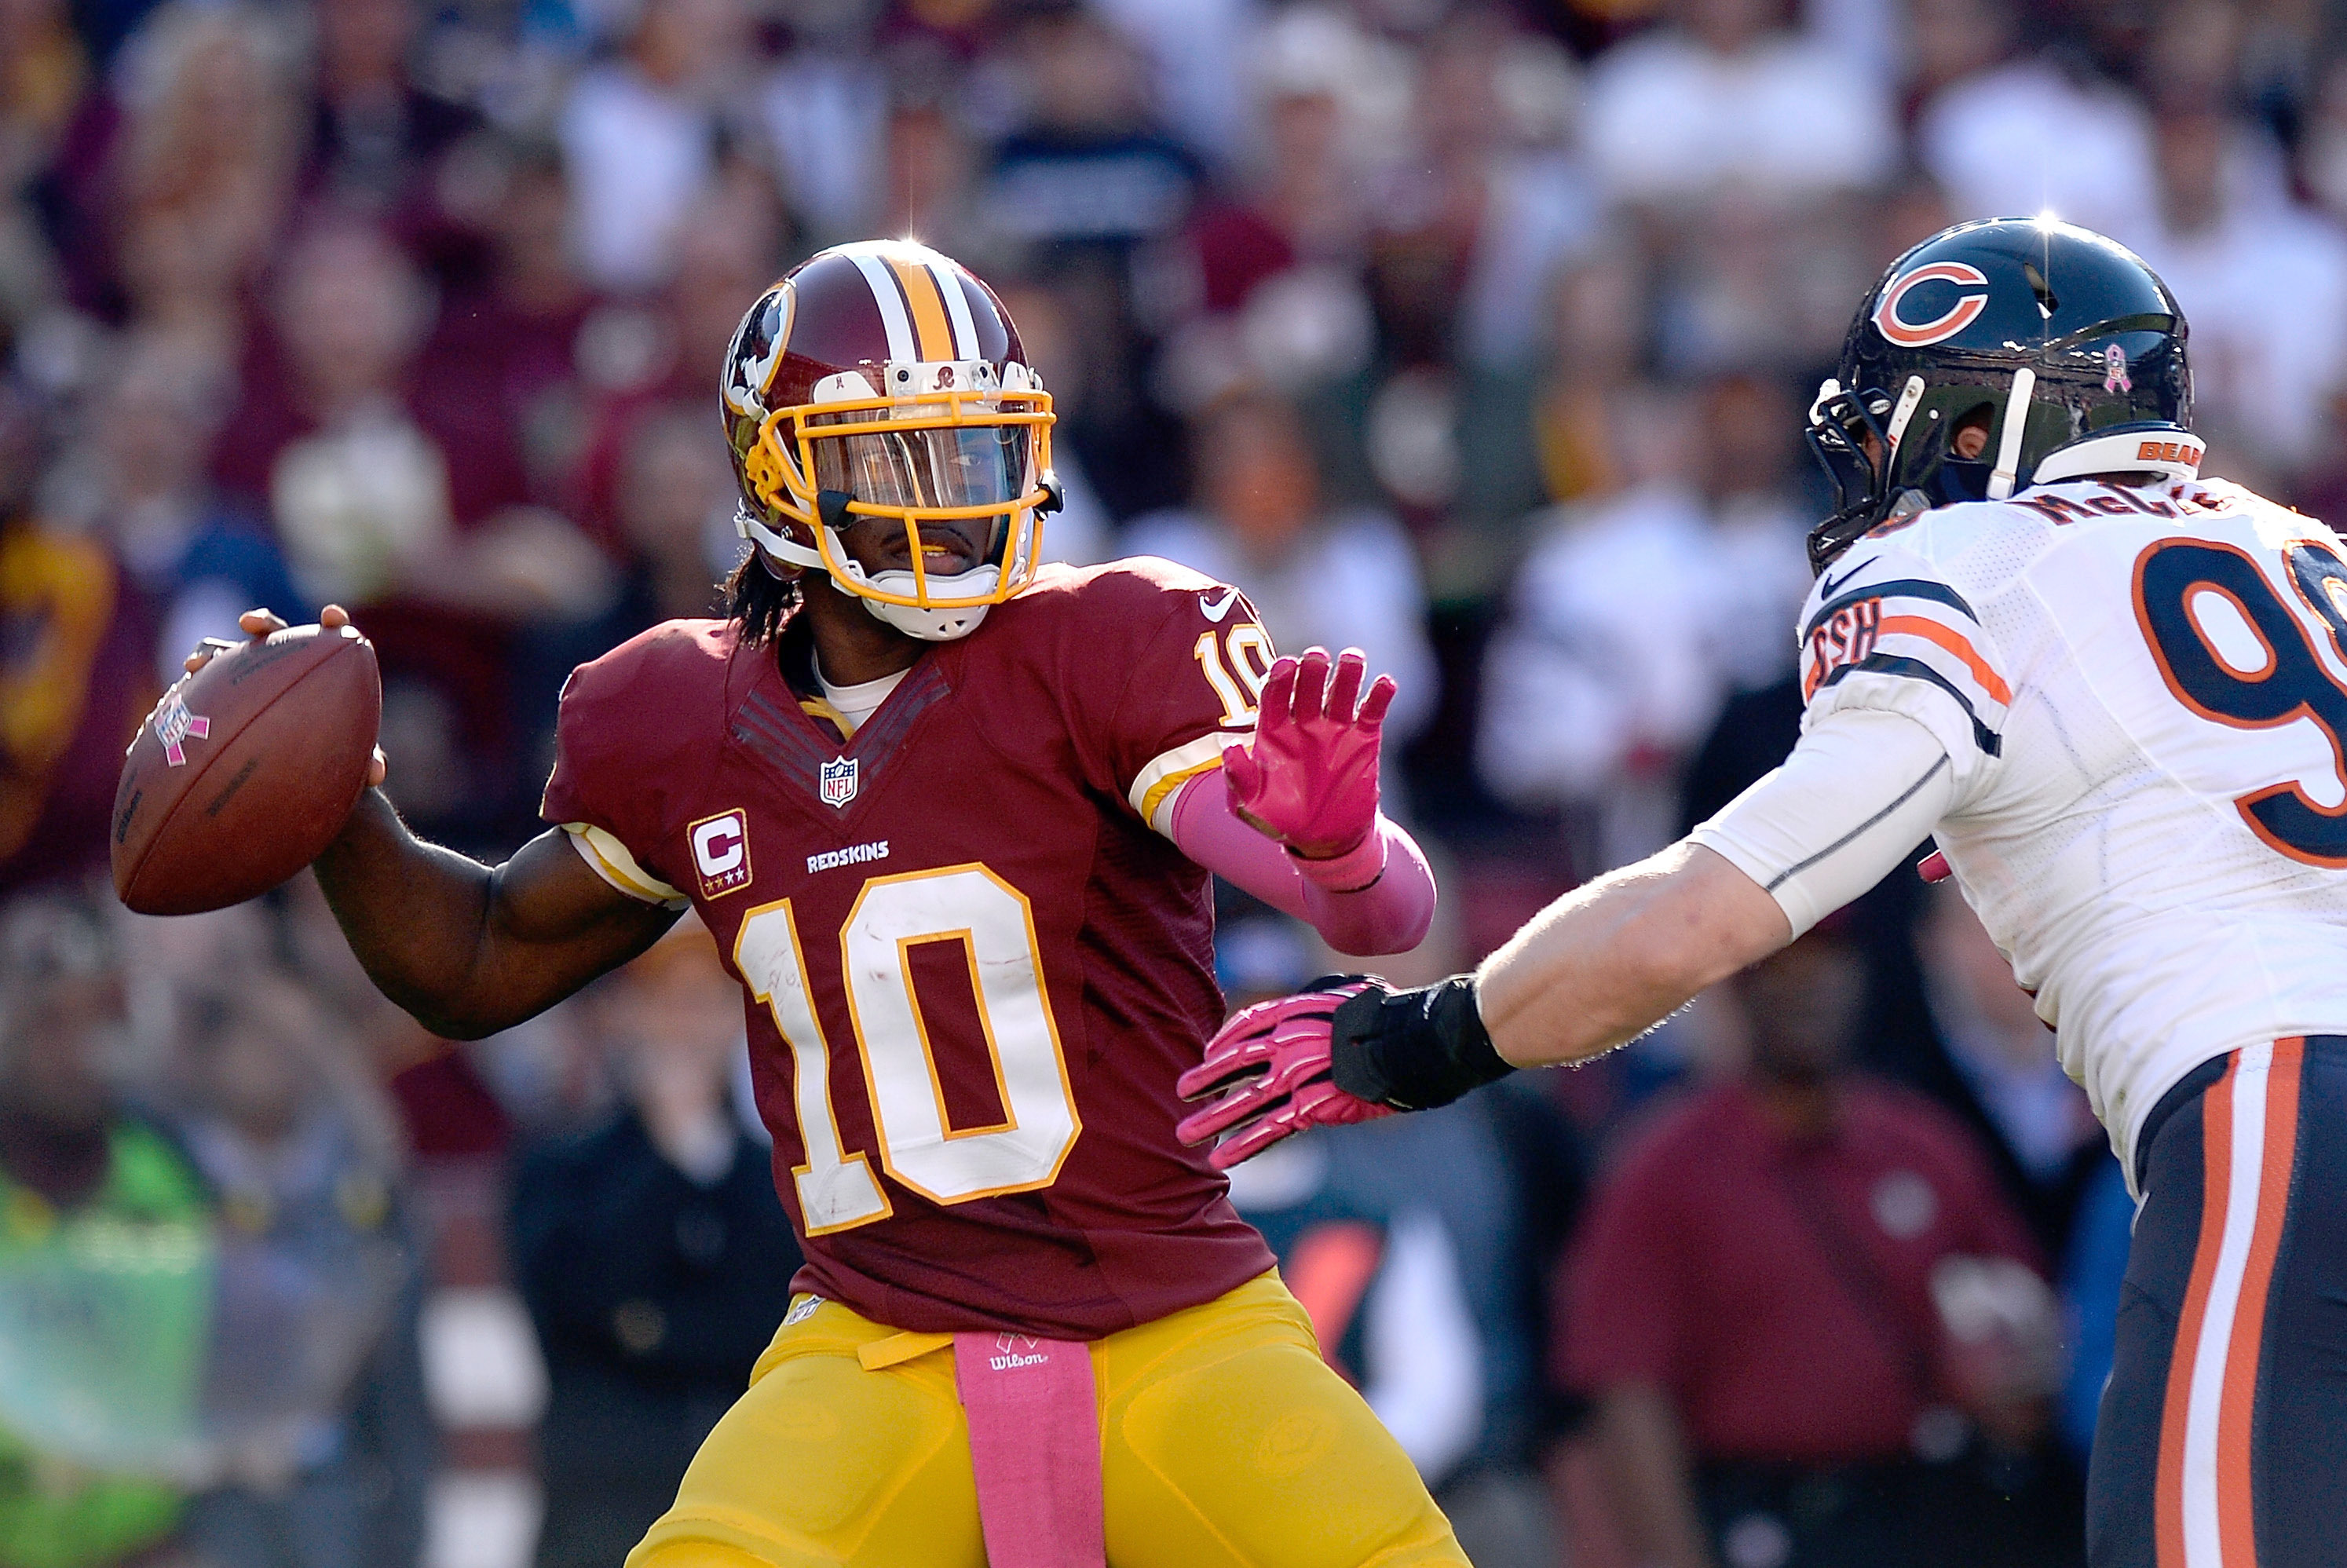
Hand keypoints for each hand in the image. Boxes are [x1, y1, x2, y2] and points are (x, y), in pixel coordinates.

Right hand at [184, 606, 386, 787]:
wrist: (294, 771)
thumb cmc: (330, 756)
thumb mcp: (349, 760)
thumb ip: (364, 760)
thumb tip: (377, 773)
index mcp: (319, 669)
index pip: (328, 637)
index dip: (331, 623)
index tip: (332, 617)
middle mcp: (281, 664)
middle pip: (272, 634)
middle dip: (260, 623)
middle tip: (249, 625)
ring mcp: (247, 676)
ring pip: (227, 654)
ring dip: (209, 654)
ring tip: (194, 665)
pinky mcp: (219, 695)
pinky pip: (201, 688)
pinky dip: (189, 692)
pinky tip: (172, 705)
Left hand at [1175, 979, 1393, 1169]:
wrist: (1407, 1042)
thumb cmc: (1387, 1016)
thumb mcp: (1346, 994)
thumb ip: (1320, 1002)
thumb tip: (1317, 1005)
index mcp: (1294, 1011)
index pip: (1247, 1024)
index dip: (1224, 1041)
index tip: (1209, 1054)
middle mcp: (1286, 1043)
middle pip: (1234, 1063)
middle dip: (1206, 1079)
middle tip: (1182, 1091)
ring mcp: (1295, 1076)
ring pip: (1243, 1101)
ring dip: (1211, 1118)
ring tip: (1184, 1133)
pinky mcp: (1309, 1107)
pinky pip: (1269, 1129)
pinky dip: (1243, 1145)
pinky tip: (1221, 1157)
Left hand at [1222, 647, 1395, 859]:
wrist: (1324, 839)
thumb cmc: (1280, 820)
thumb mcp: (1251, 806)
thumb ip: (1240, 779)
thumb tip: (1230, 750)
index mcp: (1274, 732)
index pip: (1275, 697)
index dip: (1280, 680)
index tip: (1285, 666)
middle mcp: (1304, 723)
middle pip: (1308, 687)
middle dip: (1312, 670)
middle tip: (1317, 659)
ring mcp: (1335, 729)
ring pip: (1341, 693)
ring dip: (1347, 674)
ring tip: (1352, 658)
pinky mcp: (1362, 740)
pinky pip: (1371, 713)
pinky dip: (1379, 697)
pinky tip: (1385, 684)